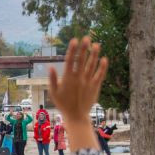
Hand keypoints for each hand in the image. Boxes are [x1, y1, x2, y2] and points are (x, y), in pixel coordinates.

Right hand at [49, 37, 105, 153]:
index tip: (75, 40)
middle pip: (81, 60)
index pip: (70, 61)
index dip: (72, 50)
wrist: (76, 116)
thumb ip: (52, 80)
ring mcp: (87, 82)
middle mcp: (78, 78)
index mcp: (67, 78)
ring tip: (97, 44)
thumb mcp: (54, 93)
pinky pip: (100, 75)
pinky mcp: (95, 87)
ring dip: (94, 54)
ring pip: (91, 65)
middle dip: (84, 48)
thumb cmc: (63, 104)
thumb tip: (50, 67)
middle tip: (87, 37)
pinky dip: (102, 67)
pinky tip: (104, 59)